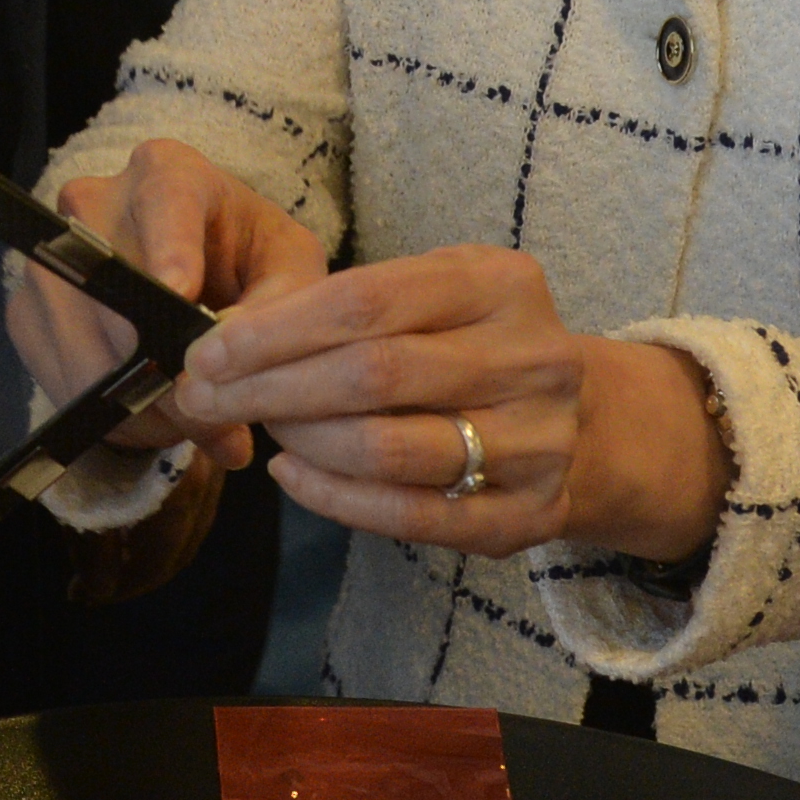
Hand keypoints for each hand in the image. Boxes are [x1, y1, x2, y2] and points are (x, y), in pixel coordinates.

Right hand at [58, 141, 332, 465]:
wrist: (194, 273)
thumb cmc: (246, 261)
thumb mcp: (286, 268)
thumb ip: (280, 305)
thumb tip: (229, 361)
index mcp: (168, 173)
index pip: (163, 201)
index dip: (169, 249)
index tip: (181, 292)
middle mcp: (94, 202)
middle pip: (120, 292)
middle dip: (168, 365)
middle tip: (212, 410)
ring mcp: (49, 257)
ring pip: (86, 348)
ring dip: (141, 403)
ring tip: (188, 418)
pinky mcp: (25, 310)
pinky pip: (61, 379)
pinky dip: (108, 413)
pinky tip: (145, 410)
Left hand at [167, 246, 725, 563]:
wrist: (593, 424)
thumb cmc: (483, 345)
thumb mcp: (443, 291)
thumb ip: (357, 303)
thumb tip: (234, 334)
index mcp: (501, 283)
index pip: (365, 301)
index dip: (274, 329)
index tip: (210, 347)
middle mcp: (530, 359)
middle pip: (370, 375)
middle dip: (268, 386)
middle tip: (205, 395)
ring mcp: (536, 443)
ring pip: (387, 450)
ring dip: (301, 440)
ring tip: (256, 427)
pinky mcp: (527, 516)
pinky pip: (412, 516)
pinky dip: (336, 498)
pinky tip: (292, 474)